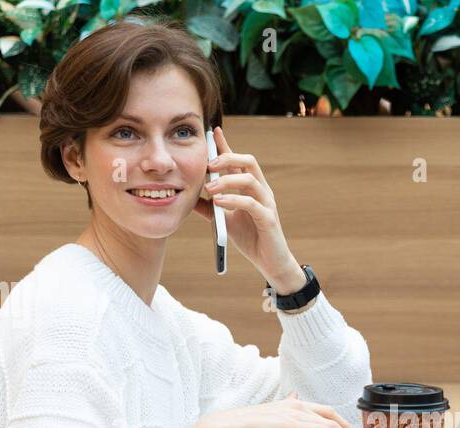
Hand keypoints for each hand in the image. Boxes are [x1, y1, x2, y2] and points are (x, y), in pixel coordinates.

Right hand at [190, 391, 364, 427]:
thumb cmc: (243, 427)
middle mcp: (298, 406)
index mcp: (292, 404)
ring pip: (332, 426)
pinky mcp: (295, 426)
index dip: (340, 424)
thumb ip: (283, 410)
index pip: (323, 413)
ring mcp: (297, 415)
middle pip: (332, 418)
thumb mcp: (268, 416)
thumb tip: (293, 398)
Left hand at [193, 126, 304, 293]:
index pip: (239, 161)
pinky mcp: (269, 219)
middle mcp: (262, 191)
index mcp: (252, 188)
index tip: (213, 132)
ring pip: (250, 179)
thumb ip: (209, 207)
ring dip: (227, 180)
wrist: (270, 263)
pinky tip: (219, 202)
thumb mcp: (224, 220)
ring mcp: (267, 204)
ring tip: (209, 189)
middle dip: (227, 158)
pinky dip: (234, 200)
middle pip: (248, 161)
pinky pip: (252, 203)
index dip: (227, 145)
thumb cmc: (250, 238)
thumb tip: (189, 196)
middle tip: (208, 165)